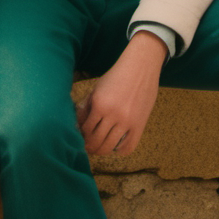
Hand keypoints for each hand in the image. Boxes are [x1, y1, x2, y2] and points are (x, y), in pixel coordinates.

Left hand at [76, 31, 165, 155]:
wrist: (140, 67)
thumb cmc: (116, 75)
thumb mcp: (97, 87)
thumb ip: (87, 105)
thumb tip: (77, 123)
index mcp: (99, 103)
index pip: (85, 128)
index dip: (81, 135)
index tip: (80, 138)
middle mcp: (113, 114)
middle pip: (96, 141)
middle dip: (89, 147)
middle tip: (87, 148)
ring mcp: (127, 121)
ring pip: (110, 146)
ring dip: (102, 151)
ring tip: (99, 149)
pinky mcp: (139, 125)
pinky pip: (128, 147)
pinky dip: (120, 151)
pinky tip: (115, 147)